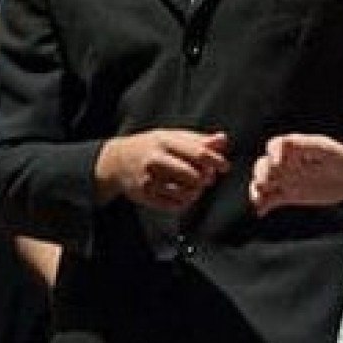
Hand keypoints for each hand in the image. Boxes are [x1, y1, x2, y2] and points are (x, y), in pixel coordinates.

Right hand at [96, 129, 230, 211]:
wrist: (118, 161)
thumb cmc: (151, 146)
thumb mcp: (172, 136)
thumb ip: (199, 139)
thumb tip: (223, 140)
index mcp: (165, 142)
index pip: (198, 153)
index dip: (216, 161)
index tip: (224, 167)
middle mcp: (155, 160)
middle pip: (194, 176)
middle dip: (205, 178)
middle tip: (207, 177)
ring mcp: (149, 180)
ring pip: (186, 193)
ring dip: (196, 191)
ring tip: (194, 184)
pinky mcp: (146, 197)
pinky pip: (176, 206)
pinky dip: (185, 201)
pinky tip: (183, 193)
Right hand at [249, 133, 342, 214]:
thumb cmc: (339, 157)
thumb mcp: (324, 148)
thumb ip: (306, 146)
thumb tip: (287, 147)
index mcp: (292, 148)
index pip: (275, 146)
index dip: (272, 153)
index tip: (278, 162)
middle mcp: (285, 163)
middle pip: (264, 165)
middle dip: (262, 173)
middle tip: (265, 183)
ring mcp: (285, 179)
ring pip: (263, 184)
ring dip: (257, 190)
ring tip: (258, 198)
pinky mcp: (288, 195)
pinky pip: (271, 200)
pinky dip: (263, 205)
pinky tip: (261, 211)